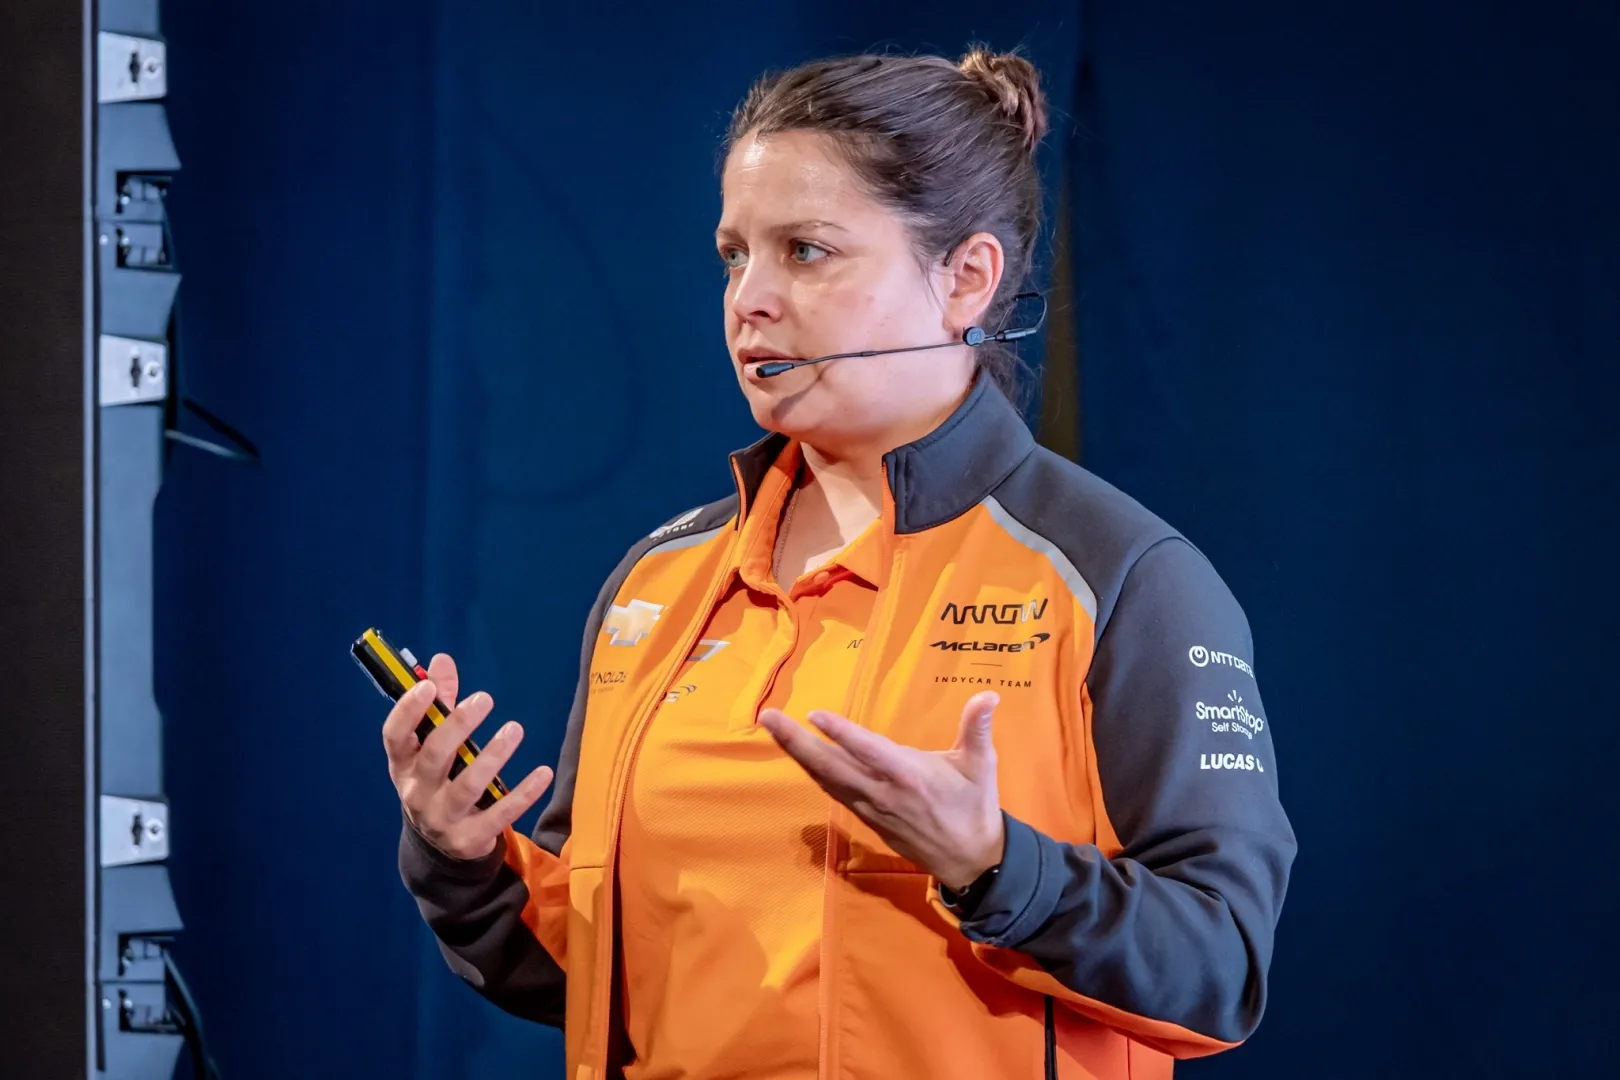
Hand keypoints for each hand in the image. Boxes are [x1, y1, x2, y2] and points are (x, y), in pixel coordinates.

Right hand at [381, 652, 554, 859]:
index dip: (408, 710)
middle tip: (484, 699)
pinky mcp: (470, 838)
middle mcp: (417, 793)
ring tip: (514, 729)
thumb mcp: (430, 746)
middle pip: (434, 758)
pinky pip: (500, 815)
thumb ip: (439, 703)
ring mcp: (442, 819)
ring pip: (467, 787)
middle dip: (458, 726)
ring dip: (492, 756)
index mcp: (403, 765)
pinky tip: (543, 772)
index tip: (429, 686)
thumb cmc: (437, 780)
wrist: (439, 846)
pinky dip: (523, 794)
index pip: (395, 736)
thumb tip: (441, 660)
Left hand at [758, 691, 1005, 890]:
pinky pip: (833, 790)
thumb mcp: (982, 766)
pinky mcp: (866, 816)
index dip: (841, 733)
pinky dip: (813, 771)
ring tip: (774, 728)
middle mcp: (882, 791)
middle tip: (769, 716)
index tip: (814, 715)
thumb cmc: (975, 807)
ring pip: (826, 778)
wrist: (969, 860)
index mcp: (910, 775)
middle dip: (797, 741)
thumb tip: (988, 696)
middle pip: (831, 765)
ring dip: (798, 753)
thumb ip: (977, 729)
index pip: (869, 750)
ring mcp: (870, 806)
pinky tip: (799, 754)